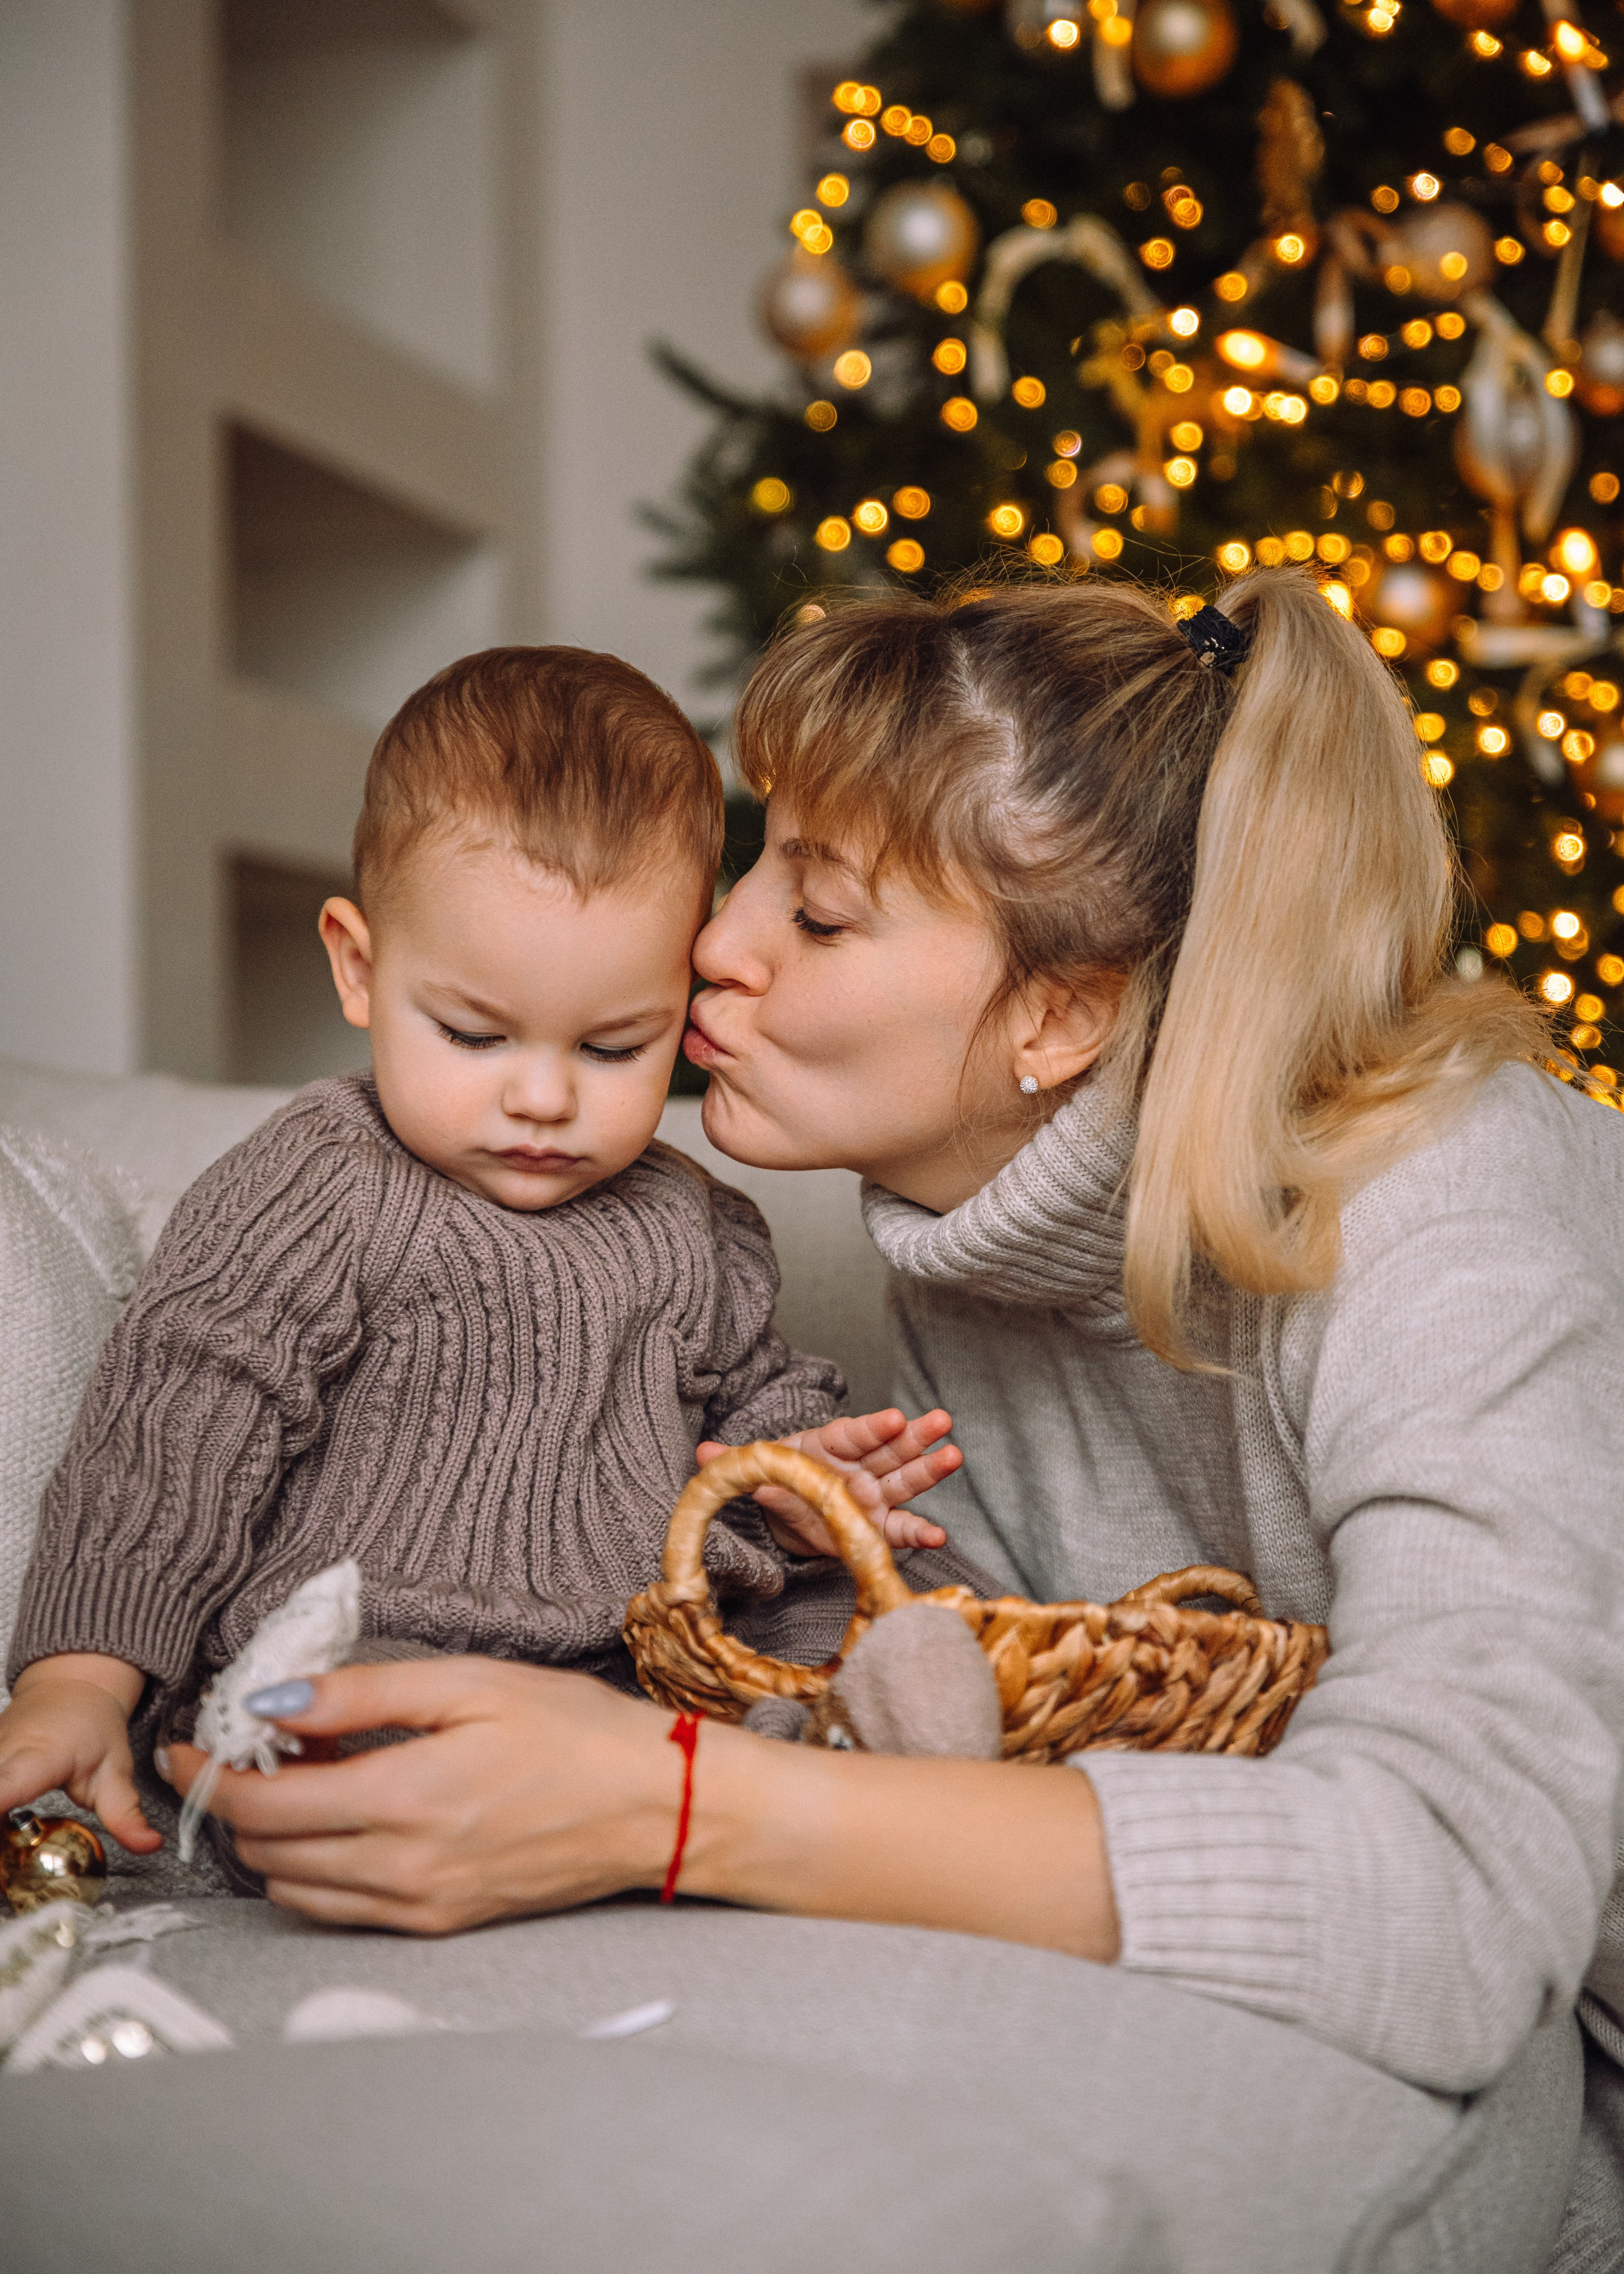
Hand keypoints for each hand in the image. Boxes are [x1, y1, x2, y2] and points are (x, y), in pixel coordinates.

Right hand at [0, 1654, 159, 1852]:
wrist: (70, 1686)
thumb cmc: (92, 1726)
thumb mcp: (116, 1770)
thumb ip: (126, 1814)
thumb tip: (149, 1845)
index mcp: (38, 1758)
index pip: (2, 1790)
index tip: (1, 1842)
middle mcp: (1, 1755)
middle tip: (8, 1870)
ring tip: (7, 1859)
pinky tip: (3, 1837)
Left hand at [157, 1655, 1119, 1961]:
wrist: (662, 1806)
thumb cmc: (577, 1730)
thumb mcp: (471, 1682)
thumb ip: (363, 1693)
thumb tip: (272, 1702)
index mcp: (405, 1800)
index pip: (262, 1806)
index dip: (210, 1775)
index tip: (188, 1744)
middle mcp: (401, 1869)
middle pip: (267, 1853)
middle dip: (237, 1803)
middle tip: (248, 1748)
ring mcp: (421, 1906)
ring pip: (296, 1889)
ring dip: (273, 1839)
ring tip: (300, 1778)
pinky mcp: (442, 1922)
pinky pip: (343, 1910)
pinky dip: (315, 1870)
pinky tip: (343, 1817)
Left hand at [696, 1407, 960, 1557]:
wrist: (790, 1510)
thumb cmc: (784, 1478)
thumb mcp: (761, 1469)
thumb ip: (739, 1463)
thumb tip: (702, 1454)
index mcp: (830, 1445)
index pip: (854, 1433)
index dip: (873, 1426)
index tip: (894, 1418)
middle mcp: (859, 1466)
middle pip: (890, 1449)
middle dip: (916, 1436)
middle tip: (941, 1420)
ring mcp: (874, 1495)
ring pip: (905, 1479)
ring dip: (930, 1469)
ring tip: (953, 1456)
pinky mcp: (879, 1525)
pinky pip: (901, 1528)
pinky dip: (920, 1531)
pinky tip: (939, 1534)